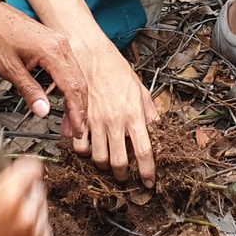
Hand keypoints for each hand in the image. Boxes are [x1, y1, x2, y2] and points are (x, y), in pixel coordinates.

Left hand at [0, 2, 86, 135]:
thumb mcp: (10, 69)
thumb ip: (29, 91)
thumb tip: (43, 111)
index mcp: (52, 51)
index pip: (72, 86)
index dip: (75, 111)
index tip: (76, 128)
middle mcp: (61, 45)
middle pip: (79, 83)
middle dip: (79, 109)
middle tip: (75, 130)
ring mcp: (60, 43)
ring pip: (76, 76)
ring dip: (75, 99)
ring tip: (69, 120)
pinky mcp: (56, 44)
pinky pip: (70, 68)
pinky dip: (69, 87)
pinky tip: (65, 99)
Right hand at [0, 155, 52, 235]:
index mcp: (7, 194)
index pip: (33, 167)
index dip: (24, 166)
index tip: (21, 169)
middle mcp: (24, 213)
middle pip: (38, 188)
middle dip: (24, 189)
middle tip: (8, 195)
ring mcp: (32, 233)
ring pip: (42, 209)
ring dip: (29, 208)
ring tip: (9, 215)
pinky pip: (43, 230)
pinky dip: (33, 228)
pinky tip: (16, 229)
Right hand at [70, 35, 156, 185]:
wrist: (89, 54)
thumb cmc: (115, 69)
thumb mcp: (140, 89)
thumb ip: (149, 112)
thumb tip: (157, 130)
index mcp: (133, 115)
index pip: (143, 151)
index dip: (147, 171)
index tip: (149, 181)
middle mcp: (114, 122)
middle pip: (119, 162)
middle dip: (123, 175)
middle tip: (126, 177)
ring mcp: (95, 122)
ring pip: (98, 158)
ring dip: (104, 166)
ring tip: (108, 165)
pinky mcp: (78, 119)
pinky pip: (79, 146)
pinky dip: (84, 153)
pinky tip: (89, 149)